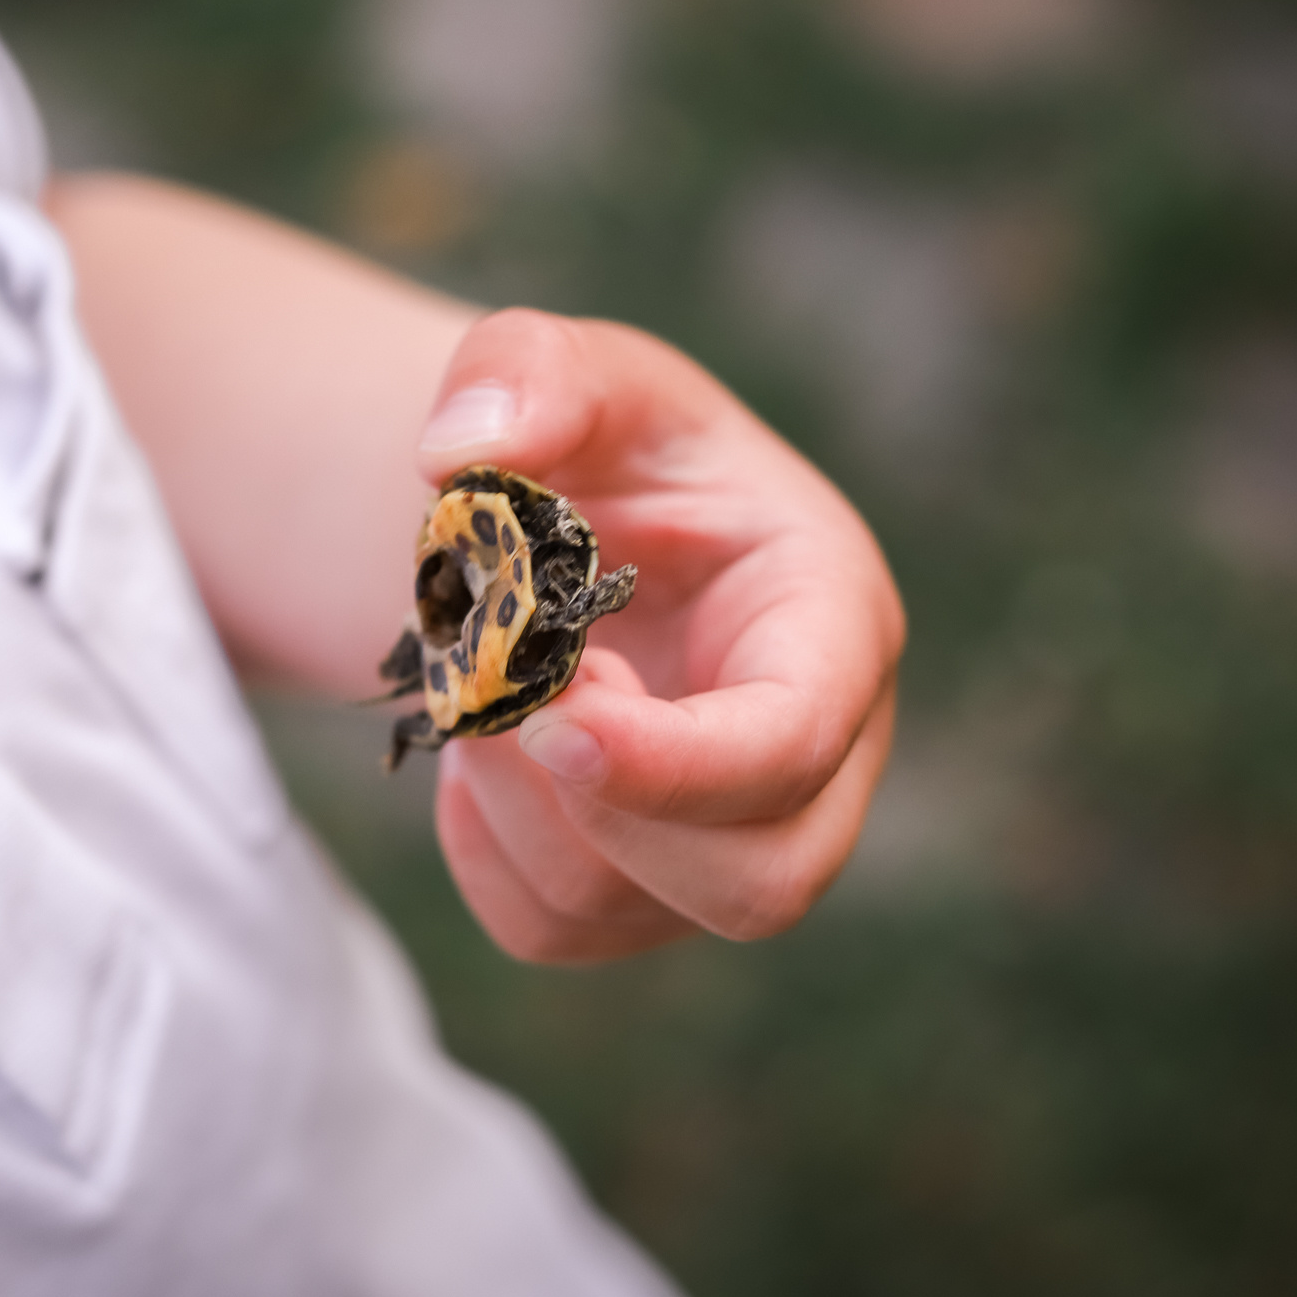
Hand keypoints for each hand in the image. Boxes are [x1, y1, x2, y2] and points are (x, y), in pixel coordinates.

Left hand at [414, 310, 903, 961]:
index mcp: (831, 624)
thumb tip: (465, 449)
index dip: (677, 761)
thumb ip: (528, 370)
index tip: (552, 715)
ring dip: (513, 808)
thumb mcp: (574, 368)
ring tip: (475, 687)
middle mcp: (815, 756)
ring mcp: (732, 836)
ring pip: (628, 912)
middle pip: (761, 884)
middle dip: (606, 814)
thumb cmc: (601, 446)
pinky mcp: (646, 893)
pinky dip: (481, 850)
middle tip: (510, 701)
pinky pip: (551, 928)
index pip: (796, 744)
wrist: (554, 529)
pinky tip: (479, 752)